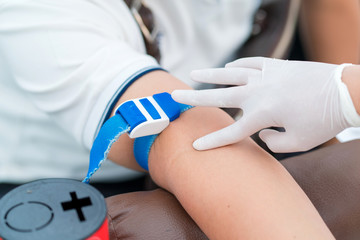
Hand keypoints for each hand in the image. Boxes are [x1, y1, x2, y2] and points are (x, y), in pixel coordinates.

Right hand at [172, 57, 359, 151]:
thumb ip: (273, 143)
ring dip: (210, 75)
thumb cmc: (322, 121)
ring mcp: (266, 76)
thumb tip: (261, 133)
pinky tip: (228, 68)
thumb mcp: (297, 143)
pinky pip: (250, 64)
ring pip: (230, 74)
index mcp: (263, 114)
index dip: (212, 141)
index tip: (195, 147)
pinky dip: (237, 66)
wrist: (344, 92)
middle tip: (175, 95)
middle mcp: (259, 93)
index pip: (231, 132)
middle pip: (219, 96)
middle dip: (194, 98)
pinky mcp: (276, 66)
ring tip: (193, 74)